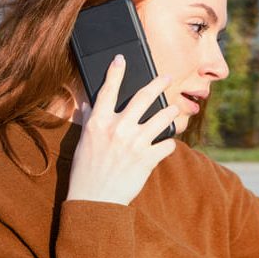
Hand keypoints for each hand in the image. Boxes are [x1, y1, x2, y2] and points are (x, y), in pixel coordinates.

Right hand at [66, 54, 179, 204]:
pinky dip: (169, 144)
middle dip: (158, 84)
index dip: (115, 72)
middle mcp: (118, 128)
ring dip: (172, 112)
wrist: (95, 199)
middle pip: (143, 97)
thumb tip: (89, 105)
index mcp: (99, 122)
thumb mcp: (84, 142)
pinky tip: (166, 144)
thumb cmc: (87, 170)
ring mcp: (135, 143)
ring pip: (163, 117)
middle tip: (167, 78)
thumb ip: (89, 121)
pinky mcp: (148, 158)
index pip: (107, 90)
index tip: (121, 58)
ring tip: (175, 111)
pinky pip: (168, 144)